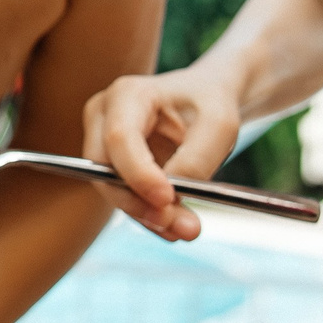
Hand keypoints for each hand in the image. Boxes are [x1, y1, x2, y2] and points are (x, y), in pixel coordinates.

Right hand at [81, 65, 243, 241]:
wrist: (205, 101)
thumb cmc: (210, 103)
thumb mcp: (219, 124)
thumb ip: (196, 159)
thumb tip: (169, 200)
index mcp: (128, 94)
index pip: (120, 137)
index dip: (139, 173)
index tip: (168, 199)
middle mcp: (104, 116)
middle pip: (105, 168)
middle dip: (139, 202)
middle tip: (181, 226)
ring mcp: (103, 142)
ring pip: (111, 188)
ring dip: (146, 215)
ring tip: (185, 229)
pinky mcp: (113, 166)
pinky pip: (123, 197)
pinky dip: (148, 215)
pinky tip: (173, 227)